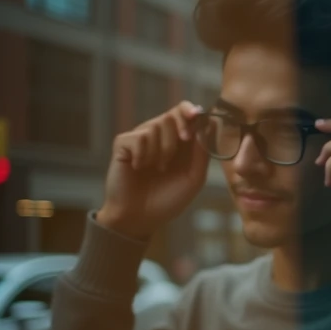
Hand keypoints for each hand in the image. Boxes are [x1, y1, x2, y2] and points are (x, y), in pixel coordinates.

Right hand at [96, 101, 210, 240]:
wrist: (140, 218)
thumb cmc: (168, 200)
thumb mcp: (194, 178)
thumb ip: (202, 153)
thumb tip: (208, 126)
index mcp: (179, 143)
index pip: (186, 115)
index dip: (191, 111)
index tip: (196, 114)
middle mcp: (159, 137)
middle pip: (172, 114)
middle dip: (182, 124)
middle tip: (184, 139)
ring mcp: (140, 139)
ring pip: (156, 125)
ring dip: (164, 149)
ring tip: (158, 168)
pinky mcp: (123, 144)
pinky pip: (138, 137)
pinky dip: (143, 154)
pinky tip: (139, 167)